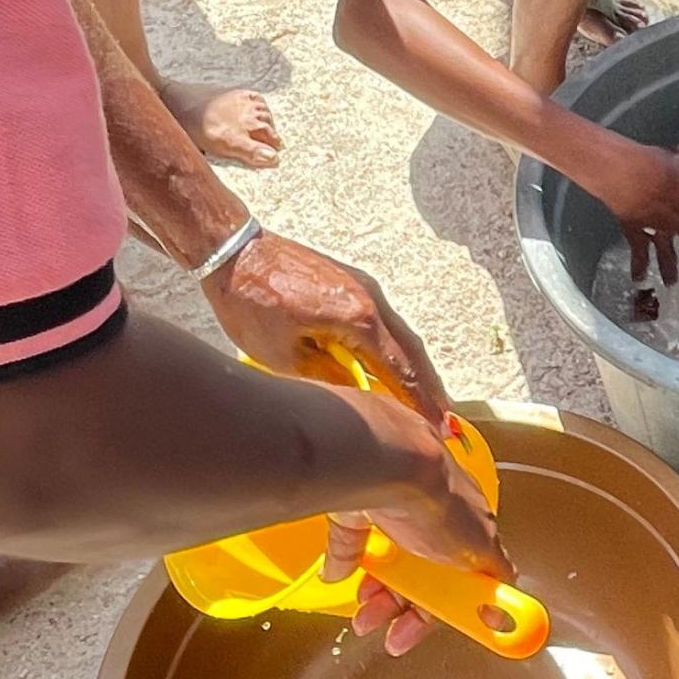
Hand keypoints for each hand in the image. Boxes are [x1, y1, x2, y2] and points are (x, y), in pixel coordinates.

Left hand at [202, 230, 448, 425]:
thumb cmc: (252, 301)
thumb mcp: (284, 357)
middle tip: (443, 418)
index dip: (420, 402)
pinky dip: (393, 348)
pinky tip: (390, 365)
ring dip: (412, 366)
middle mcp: (372, 299)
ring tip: (423, 398)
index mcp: (359, 318)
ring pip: (400, 334)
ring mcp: (364, 286)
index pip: (400, 369)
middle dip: (428, 386)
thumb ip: (327, 378)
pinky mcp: (351, 282)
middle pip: (412, 350)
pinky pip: (383, 321)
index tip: (438, 428)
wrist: (235, 250)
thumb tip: (356, 396)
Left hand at [317, 398, 513, 656]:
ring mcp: (392, 507)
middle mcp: (430, 512)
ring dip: (375, 594)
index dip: (443, 605)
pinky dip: (345, 561)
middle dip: (401, 607)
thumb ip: (498, 574)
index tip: (423, 630)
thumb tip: (509, 600)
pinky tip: (339, 577)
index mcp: (467, 519)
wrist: (387, 467)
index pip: (458, 571)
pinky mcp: (356, 504)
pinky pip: (350, 538)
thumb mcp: (483, 547)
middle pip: (417, 571)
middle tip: (385, 630)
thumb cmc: (438, 504)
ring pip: (384, 560)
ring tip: (364, 615)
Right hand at [599, 139, 678, 283]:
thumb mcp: (677, 157)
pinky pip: (640, 255)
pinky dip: (639, 267)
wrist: (624, 170)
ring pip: (669, 256)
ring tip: (673, 281)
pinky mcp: (638, 233)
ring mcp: (660, 229)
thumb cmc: (649, 159)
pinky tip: (639, 277)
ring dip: (672, 270)